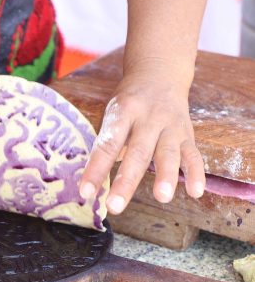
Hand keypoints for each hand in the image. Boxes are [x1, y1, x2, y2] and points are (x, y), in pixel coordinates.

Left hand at [79, 65, 204, 213]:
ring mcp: (170, 126)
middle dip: (126, 182)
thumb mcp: (113, 116)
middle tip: (115, 207)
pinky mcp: (187, 134)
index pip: (107, 144)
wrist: (160, 74)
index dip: (96, 169)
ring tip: (162, 198)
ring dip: (166, 176)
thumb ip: (108, 145)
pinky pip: (193, 155)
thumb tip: (92, 184)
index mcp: (123, 113)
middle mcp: (148, 118)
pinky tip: (196, 192)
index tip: (85, 192)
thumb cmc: (128, 105)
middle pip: (137, 152)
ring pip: (168, 153)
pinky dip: (196, 173)